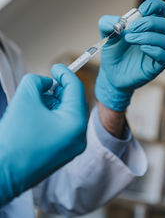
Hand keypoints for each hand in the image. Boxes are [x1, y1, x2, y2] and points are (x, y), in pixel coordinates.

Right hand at [0, 64, 87, 204]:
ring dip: (56, 103)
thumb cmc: (14, 137)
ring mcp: (72, 148)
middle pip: (75, 102)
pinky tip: (38, 115)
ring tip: (38, 101)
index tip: (55, 67)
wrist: (2, 173)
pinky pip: (64, 127)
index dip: (65, 73)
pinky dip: (54, 116)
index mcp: (75, 123)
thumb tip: (47, 83)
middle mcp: (79, 137)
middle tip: (46, 84)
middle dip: (60, 90)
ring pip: (69, 114)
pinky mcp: (63, 154)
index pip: (76, 89)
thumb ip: (37, 81)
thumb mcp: (25, 97)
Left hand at [95, 0, 164, 110]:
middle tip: (131, 28)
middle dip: (149, 23)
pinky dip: (154, 50)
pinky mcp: (156, 66)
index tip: (142, 10)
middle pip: (164, 24)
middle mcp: (154, 37)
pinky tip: (141, 49)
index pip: (160, 10)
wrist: (110, 74)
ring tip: (129, 39)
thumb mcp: (105, 35)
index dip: (155, 6)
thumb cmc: (113, 53)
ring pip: (164, 40)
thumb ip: (107, 23)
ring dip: (147, 37)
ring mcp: (157, 51)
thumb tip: (120, 20)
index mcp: (146, 26)